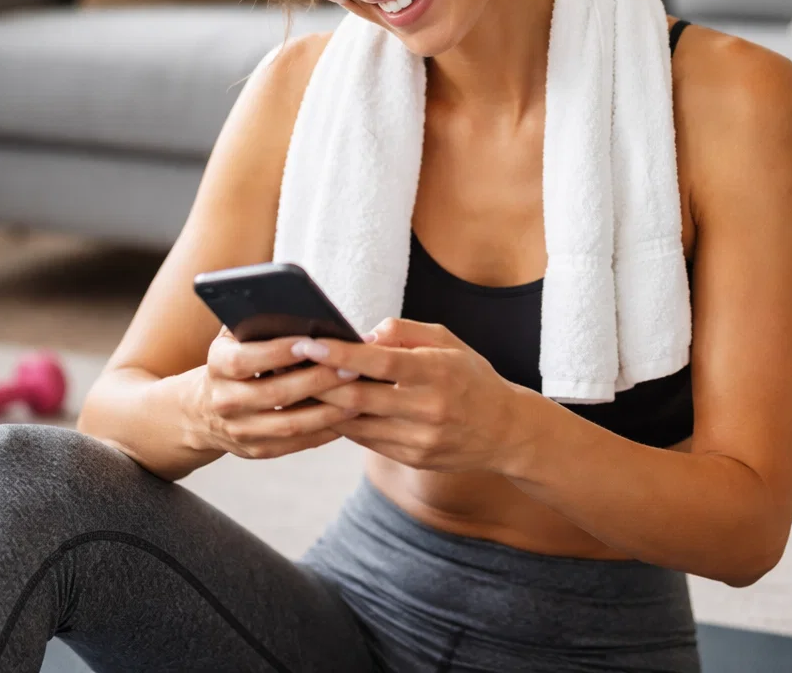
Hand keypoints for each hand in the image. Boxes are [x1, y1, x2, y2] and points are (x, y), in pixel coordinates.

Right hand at [192, 327, 361, 459]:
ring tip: (358, 393)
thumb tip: (302, 312)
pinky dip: (325, 431)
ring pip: (290, 424)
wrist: (205, 410)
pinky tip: (348, 415)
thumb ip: (259, 322)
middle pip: (275, 393)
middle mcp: (225, 401)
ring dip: (329, 410)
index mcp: (218, 365)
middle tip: (352, 367)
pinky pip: (296, 443)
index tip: (313, 342)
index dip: (278, 352)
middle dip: (318, 379)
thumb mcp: (235, 337)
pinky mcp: (257, 450)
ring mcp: (240, 430)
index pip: (245, 360)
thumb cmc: (235, 360)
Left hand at [294, 318, 525, 473]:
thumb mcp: (446, 342)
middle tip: (285, 367)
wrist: (506, 431)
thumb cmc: (470, 376)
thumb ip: (402, 332)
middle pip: (359, 399)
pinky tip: (324, 409)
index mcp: (437, 373)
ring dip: (323, 407)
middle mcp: (428, 410)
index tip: (308, 343)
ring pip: (356, 424)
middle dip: (318, 383)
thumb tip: (358, 337)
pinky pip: (366, 441)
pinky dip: (342, 424)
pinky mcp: (413, 458)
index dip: (340, 355)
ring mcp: (420, 440)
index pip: (380, 364)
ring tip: (295, 387)